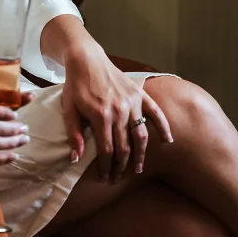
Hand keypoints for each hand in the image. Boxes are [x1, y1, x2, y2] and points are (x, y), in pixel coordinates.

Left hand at [62, 52, 172, 181]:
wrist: (87, 59)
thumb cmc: (76, 85)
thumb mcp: (69, 109)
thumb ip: (74, 134)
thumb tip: (76, 159)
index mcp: (100, 115)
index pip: (107, 150)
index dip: (106, 166)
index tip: (105, 177)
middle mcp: (119, 110)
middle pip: (124, 146)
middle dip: (121, 166)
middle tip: (117, 177)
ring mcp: (132, 102)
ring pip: (141, 135)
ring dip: (140, 154)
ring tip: (138, 168)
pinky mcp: (139, 93)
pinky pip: (155, 113)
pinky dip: (164, 126)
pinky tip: (168, 140)